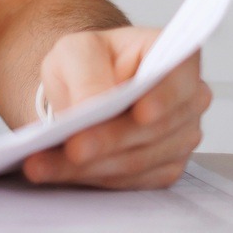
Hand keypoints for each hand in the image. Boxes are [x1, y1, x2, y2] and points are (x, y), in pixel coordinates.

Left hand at [23, 27, 210, 188]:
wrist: (82, 86)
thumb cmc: (87, 61)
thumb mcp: (77, 52)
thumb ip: (88, 74)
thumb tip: (92, 107)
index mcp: (177, 60)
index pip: (180, 79)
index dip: (164, 98)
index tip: (141, 114)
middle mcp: (188, 101)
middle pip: (154, 129)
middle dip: (108, 141)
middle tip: (72, 148)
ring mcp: (180, 138)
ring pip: (138, 160)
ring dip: (89, 166)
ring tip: (44, 164)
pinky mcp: (163, 168)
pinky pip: (130, 180)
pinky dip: (89, 177)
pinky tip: (55, 172)